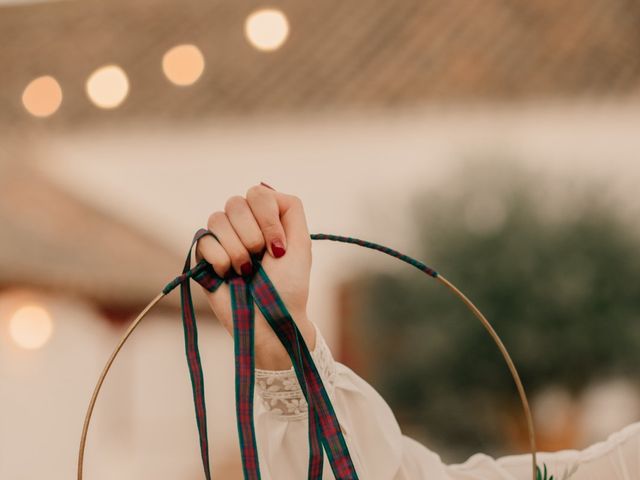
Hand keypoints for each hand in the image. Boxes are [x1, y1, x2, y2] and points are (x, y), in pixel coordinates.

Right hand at [195, 183, 314, 368]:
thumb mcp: (301, 245)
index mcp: (266, 220)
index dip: (267, 219)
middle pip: (236, 203)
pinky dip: (221, 259)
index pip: (258, 194)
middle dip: (252, 235)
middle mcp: (243, 225)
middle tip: (261, 259)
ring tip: (246, 271)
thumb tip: (263, 188)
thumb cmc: (288, 288)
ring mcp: (222, 239)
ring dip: (237, 250)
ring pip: (218, 219)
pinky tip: (228, 275)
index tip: (278, 249)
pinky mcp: (204, 256)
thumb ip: (291, 210)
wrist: (269, 321)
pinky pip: (204, 240)